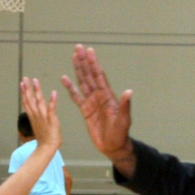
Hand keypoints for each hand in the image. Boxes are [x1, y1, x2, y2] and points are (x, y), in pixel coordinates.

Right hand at [18, 77, 60, 151]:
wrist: (47, 147)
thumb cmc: (44, 138)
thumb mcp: (38, 126)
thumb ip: (36, 118)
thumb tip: (35, 114)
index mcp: (33, 116)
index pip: (26, 102)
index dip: (24, 92)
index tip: (22, 84)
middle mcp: (36, 115)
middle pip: (29, 99)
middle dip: (27, 88)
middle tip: (25, 78)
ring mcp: (43, 117)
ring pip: (38, 101)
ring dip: (37, 90)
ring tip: (35, 80)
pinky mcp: (51, 119)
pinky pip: (51, 108)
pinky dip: (52, 100)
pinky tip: (53, 92)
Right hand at [62, 45, 134, 173]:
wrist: (113, 146)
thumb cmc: (120, 134)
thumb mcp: (124, 120)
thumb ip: (125, 106)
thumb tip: (129, 92)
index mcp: (107, 96)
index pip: (99, 76)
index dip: (94, 63)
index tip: (89, 51)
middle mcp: (99, 96)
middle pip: (90, 75)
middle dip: (84, 61)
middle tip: (78, 47)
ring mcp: (91, 102)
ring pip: (83, 82)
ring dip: (78, 70)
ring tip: (73, 57)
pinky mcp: (85, 111)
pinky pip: (76, 97)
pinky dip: (70, 88)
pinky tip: (65, 78)